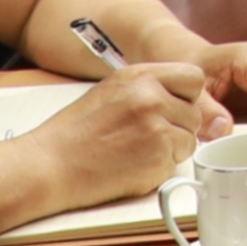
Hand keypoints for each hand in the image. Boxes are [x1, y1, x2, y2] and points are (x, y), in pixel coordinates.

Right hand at [28, 61, 218, 208]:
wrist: (50, 165)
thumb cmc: (75, 133)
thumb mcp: (112, 91)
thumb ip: (148, 88)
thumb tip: (179, 98)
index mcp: (140, 76)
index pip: (193, 78)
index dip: (186, 97)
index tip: (174, 109)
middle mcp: (152, 97)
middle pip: (195, 113)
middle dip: (179, 127)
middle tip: (148, 138)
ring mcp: (157, 127)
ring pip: (190, 140)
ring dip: (171, 150)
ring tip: (136, 152)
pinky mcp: (157, 158)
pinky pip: (176, 164)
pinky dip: (159, 169)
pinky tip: (132, 166)